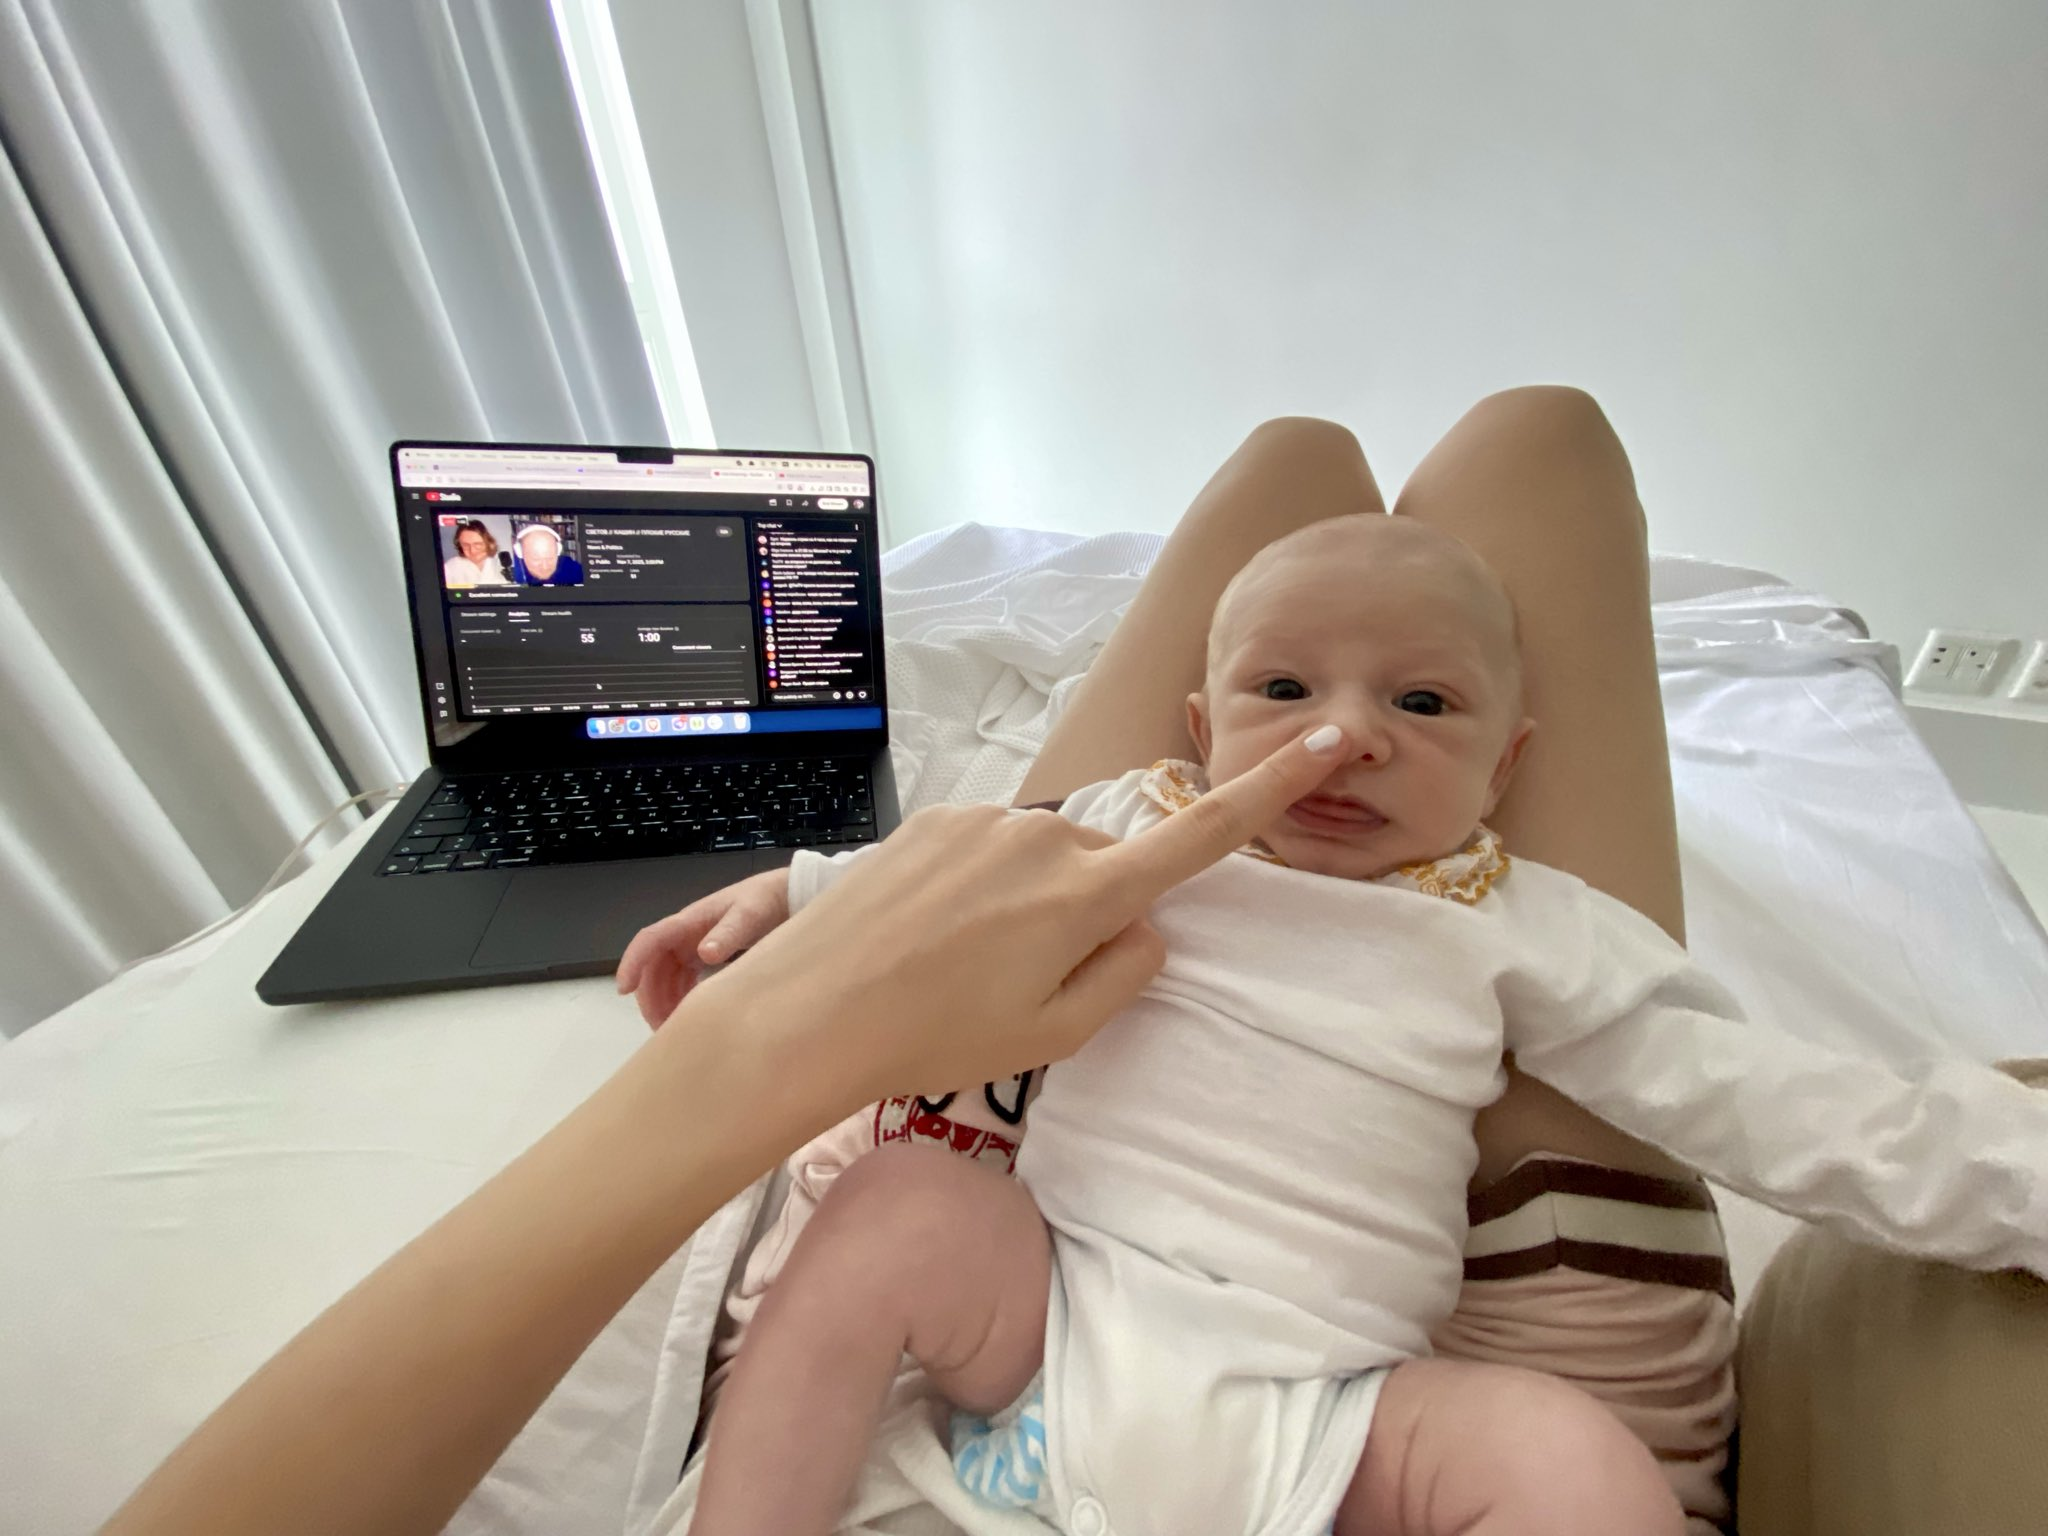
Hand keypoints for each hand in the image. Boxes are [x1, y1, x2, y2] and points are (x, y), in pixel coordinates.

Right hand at [616, 870, 791, 1028]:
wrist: (786, 894)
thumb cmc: (766, 900)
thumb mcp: (750, 916)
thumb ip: (729, 934)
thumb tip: (704, 954)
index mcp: (689, 921)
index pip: (650, 940)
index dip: (633, 962)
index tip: (623, 989)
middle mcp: (684, 934)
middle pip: (654, 966)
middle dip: (650, 995)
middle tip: (659, 1027)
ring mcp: (692, 946)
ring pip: (665, 976)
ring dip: (662, 1001)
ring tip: (672, 1028)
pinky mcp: (702, 956)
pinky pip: (681, 979)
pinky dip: (678, 998)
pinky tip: (686, 1015)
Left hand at [675, 724, 1350, 1114]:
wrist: (808, 1010)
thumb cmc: (935, 1039)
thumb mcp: (1053, 1034)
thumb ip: (1124, 975)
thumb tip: (1149, 928)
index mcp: (1087, 895)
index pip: (1204, 835)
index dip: (1275, 788)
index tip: (1332, 739)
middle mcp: (1045, 838)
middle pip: (1108, 864)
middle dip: (1089, 909)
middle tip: (1021, 978)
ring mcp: (987, 820)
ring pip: (1044, 858)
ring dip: (1028, 900)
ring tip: (960, 962)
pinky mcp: (938, 816)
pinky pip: (991, 847)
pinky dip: (981, 886)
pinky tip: (932, 933)